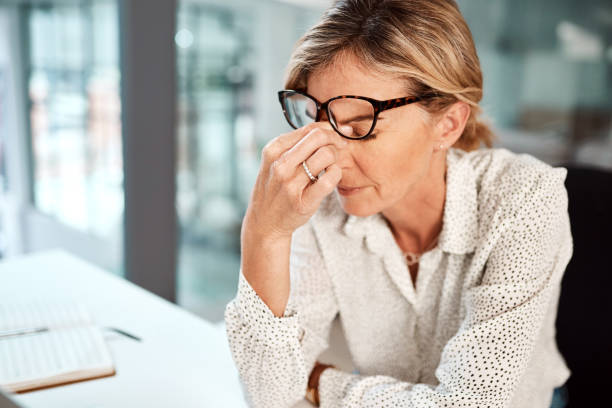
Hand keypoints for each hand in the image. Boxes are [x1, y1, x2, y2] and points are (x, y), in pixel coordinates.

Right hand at [242, 122, 348, 241]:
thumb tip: (326, 128)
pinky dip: (336, 174)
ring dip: (336, 158)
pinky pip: (330, 179)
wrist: (265, 222)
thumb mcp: (276, 161)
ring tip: (331, 165)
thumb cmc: (275, 188)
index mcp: (273, 150)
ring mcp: (291, 184)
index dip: (328, 129)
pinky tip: (332, 177)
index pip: (309, 129)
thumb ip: (296, 145)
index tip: (337, 135)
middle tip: (340, 147)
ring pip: (326, 155)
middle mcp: (280, 165)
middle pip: (319, 137)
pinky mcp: (303, 201)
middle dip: (335, 139)